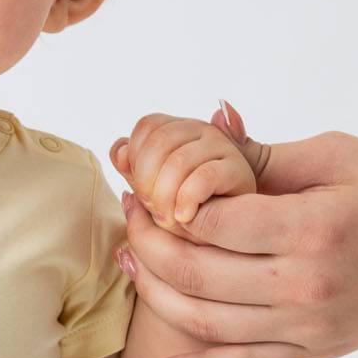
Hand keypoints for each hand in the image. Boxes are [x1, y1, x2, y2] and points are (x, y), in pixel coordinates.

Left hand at [107, 107, 357, 357]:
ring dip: (155, 294)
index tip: (143, 184)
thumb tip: (204, 127)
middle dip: (147, 244)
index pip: (211, 221)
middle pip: (195, 273)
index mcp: (311, 228)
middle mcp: (305, 286)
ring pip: (206, 322)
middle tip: (128, 216)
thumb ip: (264, 155)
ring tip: (129, 263)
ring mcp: (308, 327)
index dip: (165, 204)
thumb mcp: (338, 156)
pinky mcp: (314, 352)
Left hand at [109, 107, 257, 230]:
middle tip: (151, 209)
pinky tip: (184, 216)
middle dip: (147, 181)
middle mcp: (201, 130)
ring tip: (167, 218)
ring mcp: (221, 147)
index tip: (139, 189)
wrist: (223, 231)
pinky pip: (203, 177)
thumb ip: (132, 168)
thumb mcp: (151, 188)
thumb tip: (119, 151)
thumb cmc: (186, 207)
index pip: (147, 126)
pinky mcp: (238, 169)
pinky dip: (187, 200)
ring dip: (165, 196)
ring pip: (179, 161)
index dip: (135, 158)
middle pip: (159, 141)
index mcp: (178, 129)